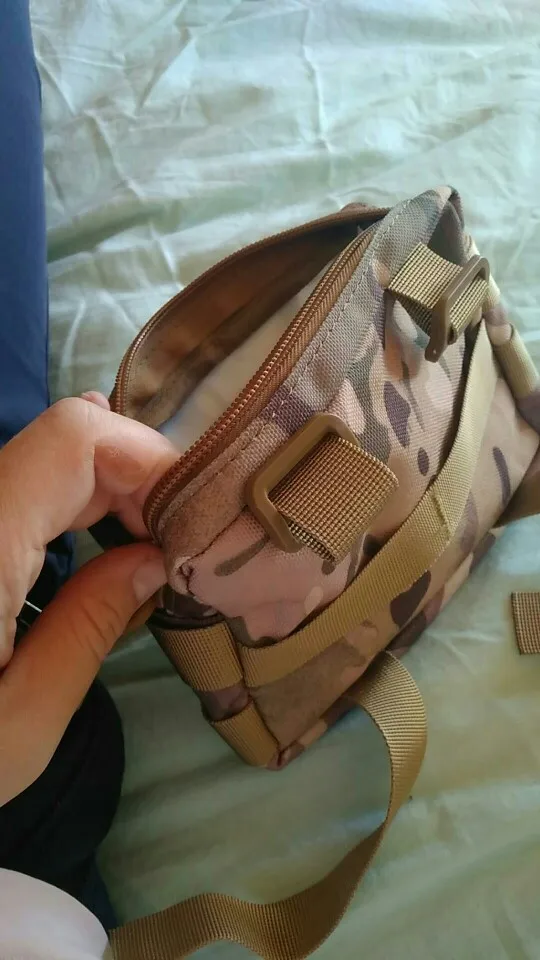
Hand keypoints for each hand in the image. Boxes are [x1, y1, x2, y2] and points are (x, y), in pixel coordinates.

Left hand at [0, 396, 177, 804]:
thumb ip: (90, 626)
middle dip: (143, 474)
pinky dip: (81, 496)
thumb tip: (153, 555)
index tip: (191, 523)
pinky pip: (28, 485)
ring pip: (50, 455)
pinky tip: (110, 521)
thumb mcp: (19, 724)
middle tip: (186, 541)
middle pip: (67, 438)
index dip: (148, 458)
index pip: (73, 440)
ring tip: (158, 541)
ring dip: (117, 485)